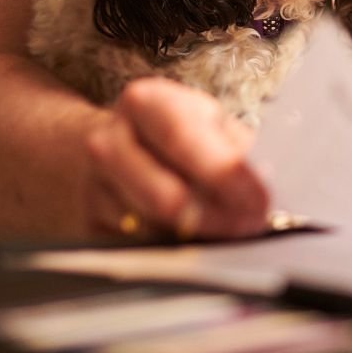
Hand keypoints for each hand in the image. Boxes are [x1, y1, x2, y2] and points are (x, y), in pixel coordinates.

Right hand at [83, 77, 268, 241]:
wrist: (105, 144)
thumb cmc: (172, 131)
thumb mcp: (205, 120)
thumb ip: (233, 146)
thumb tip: (262, 179)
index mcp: (144, 103)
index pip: (183, 139)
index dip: (224, 174)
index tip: (260, 199)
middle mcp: (109, 143)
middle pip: (164, 196)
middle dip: (217, 218)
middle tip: (252, 225)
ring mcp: (93, 189)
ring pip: (154, 230)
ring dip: (200, 237)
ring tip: (234, 230)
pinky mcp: (88, 227)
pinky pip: (140, 250)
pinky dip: (177, 249)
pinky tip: (198, 238)